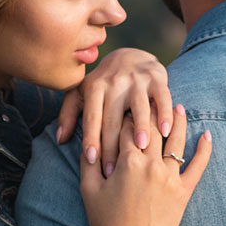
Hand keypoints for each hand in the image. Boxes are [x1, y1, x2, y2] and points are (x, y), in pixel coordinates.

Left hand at [56, 47, 172, 176]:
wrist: (129, 55)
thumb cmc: (103, 84)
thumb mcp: (81, 93)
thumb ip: (68, 114)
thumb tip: (59, 139)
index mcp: (94, 87)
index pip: (92, 116)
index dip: (91, 138)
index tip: (91, 160)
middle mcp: (114, 82)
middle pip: (113, 117)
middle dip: (112, 145)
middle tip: (114, 170)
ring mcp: (137, 79)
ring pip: (138, 106)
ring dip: (140, 126)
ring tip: (141, 147)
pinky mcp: (156, 78)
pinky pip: (162, 97)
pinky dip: (164, 113)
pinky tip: (165, 131)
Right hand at [80, 105, 211, 225]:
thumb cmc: (104, 222)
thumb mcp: (89, 188)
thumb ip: (88, 162)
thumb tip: (87, 140)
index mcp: (128, 161)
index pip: (128, 129)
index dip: (127, 116)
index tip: (128, 105)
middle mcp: (151, 165)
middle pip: (153, 130)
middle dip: (152, 112)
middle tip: (154, 97)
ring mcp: (170, 178)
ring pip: (176, 142)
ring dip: (179, 122)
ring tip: (180, 107)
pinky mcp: (183, 192)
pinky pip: (197, 167)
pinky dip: (204, 150)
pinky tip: (207, 135)